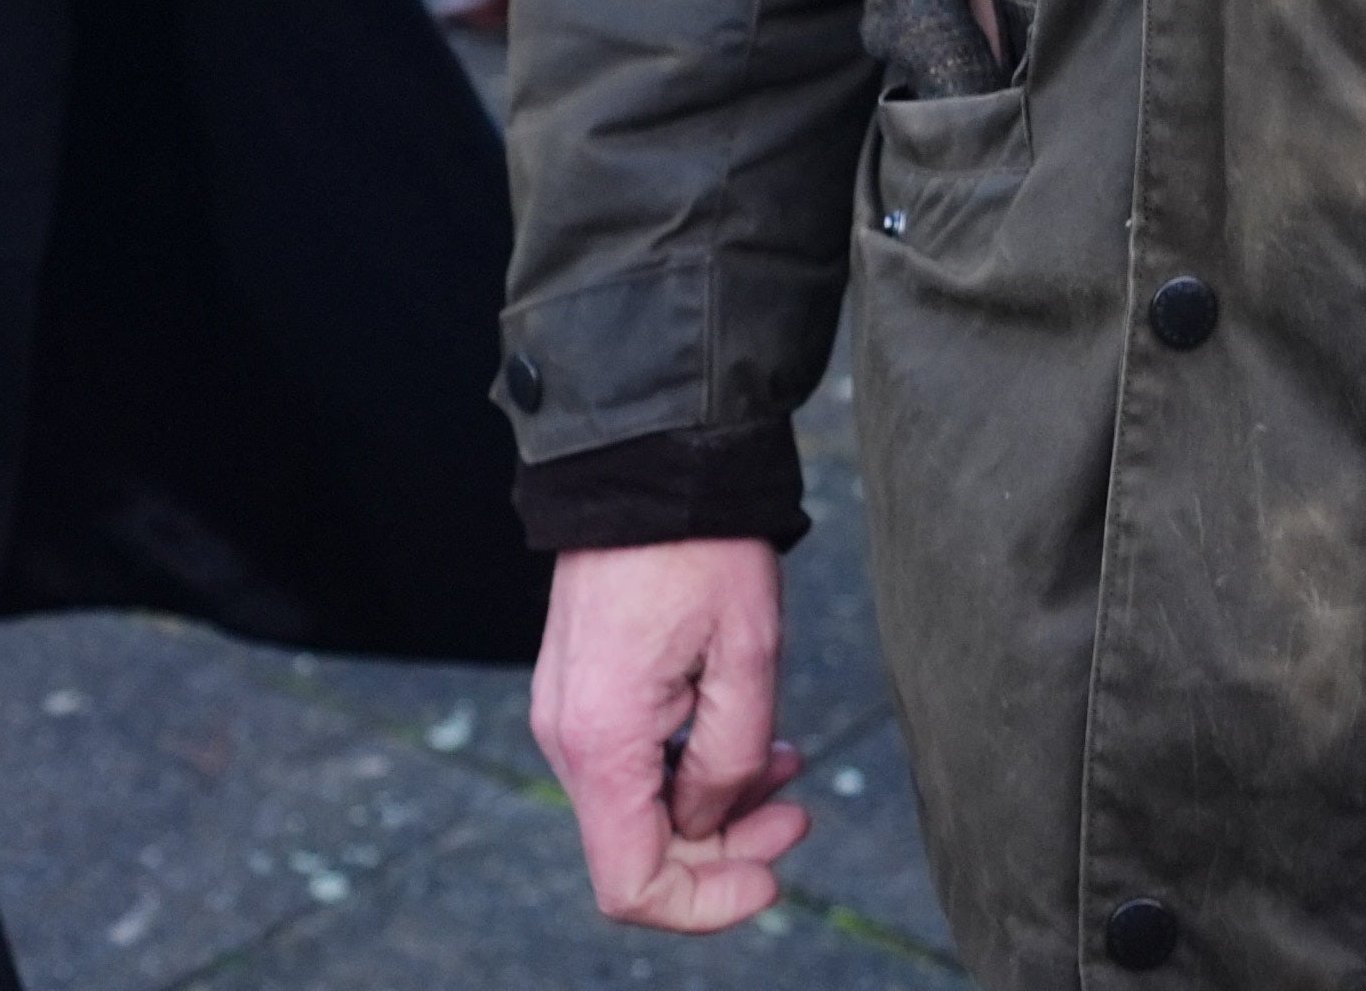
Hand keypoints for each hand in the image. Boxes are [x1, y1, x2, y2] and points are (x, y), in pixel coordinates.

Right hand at [533, 540, 813, 931]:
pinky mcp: (581, 691)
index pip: (633, 884)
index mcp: (601, 741)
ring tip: (785, 767)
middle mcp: (567, 738)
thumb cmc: (700, 548)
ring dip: (718, 803)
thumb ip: (730, 763)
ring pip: (642, 806)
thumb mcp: (747, 660)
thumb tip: (711, 819)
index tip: (773, 878)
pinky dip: (691, 765)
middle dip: (727, 849)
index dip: (707, 904)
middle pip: (641, 850)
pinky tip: (749, 737)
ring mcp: (567, 714)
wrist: (645, 460)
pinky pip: (633, 761)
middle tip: (797, 812)